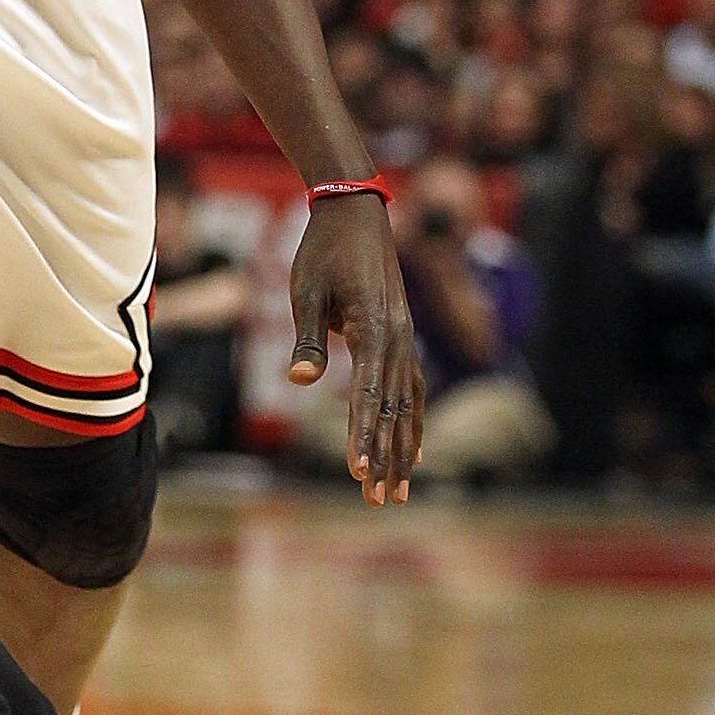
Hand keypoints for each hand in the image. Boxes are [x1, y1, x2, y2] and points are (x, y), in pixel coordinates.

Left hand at [287, 193, 423, 505]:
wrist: (355, 215)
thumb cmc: (323, 251)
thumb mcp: (305, 291)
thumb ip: (308, 339)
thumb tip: (297, 382)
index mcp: (374, 330)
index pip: (367, 396)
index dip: (363, 436)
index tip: (358, 472)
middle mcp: (397, 340)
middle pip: (392, 410)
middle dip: (386, 457)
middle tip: (377, 500)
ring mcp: (405, 340)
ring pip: (408, 406)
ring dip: (404, 449)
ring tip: (397, 491)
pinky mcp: (402, 338)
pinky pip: (413, 389)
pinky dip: (414, 423)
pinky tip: (416, 450)